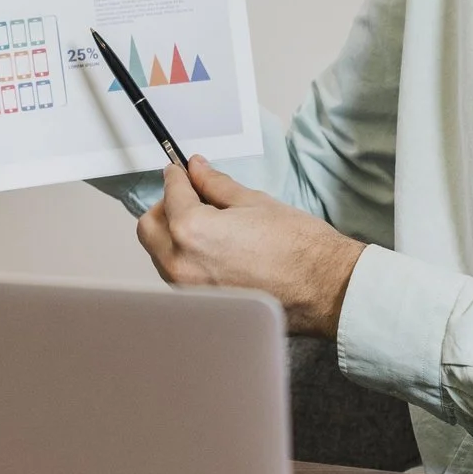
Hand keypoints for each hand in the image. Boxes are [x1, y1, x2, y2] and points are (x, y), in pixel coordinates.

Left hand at [137, 157, 365, 338]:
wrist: (324, 289)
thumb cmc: (297, 247)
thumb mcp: (253, 201)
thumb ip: (215, 185)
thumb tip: (196, 169)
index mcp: (191, 230)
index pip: (170, 193)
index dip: (176, 176)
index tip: (181, 170)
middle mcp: (180, 263)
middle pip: (149, 227)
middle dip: (165, 207)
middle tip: (190, 196)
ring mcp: (187, 289)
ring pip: (160, 253)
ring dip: (173, 233)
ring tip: (208, 224)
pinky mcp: (200, 304)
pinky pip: (176, 273)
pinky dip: (184, 256)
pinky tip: (214, 248)